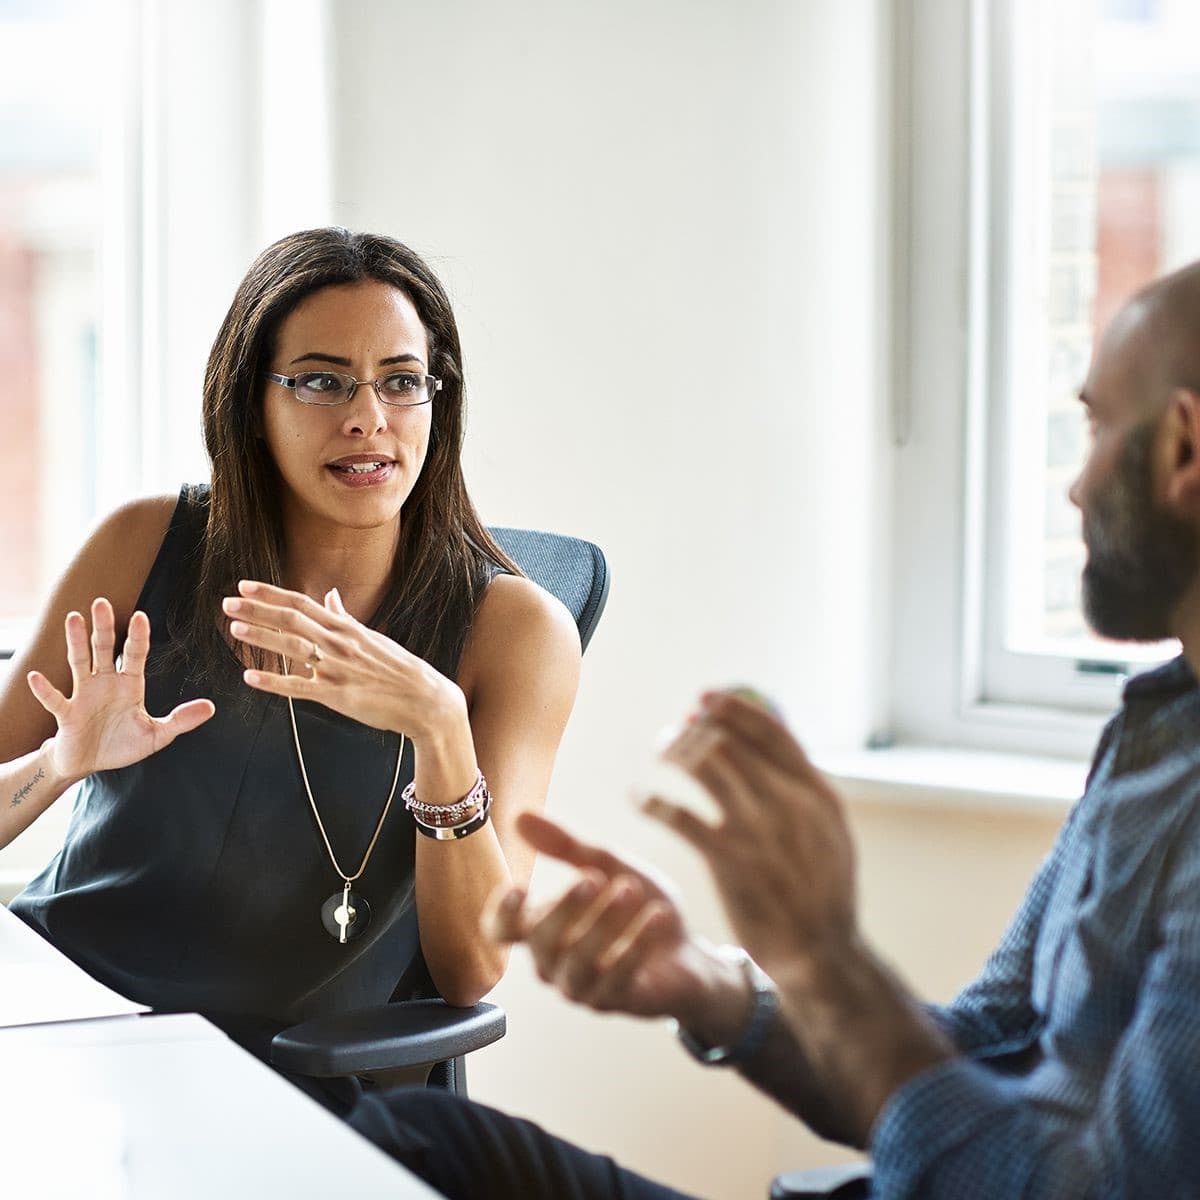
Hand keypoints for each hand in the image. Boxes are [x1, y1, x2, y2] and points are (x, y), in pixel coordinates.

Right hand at [27, 598, 214, 782]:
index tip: (141, 616)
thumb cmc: (121, 744)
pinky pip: (55, 699)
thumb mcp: (156, 735)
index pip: (135, 654)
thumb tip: (211, 708)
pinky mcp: (66, 714)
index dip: (138, 636)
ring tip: (73, 617)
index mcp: (129, 684)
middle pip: (104, 649)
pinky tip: (36, 676)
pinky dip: (45, 689)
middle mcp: (105, 682)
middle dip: (104, 627)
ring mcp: (83, 695)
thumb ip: (181, 721)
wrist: (89, 763)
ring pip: (79, 662)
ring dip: (76, 641)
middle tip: (103, 602)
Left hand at [222, 581, 461, 738]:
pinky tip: (250, 677)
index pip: (303, 603)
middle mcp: (339, 643)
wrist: (424, 699)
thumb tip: (331, 595)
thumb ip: (345, 617)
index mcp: (346, 628)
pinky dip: (274, 682)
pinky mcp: (338, 696)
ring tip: (235, 629)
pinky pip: (300, 687)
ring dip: (263, 637)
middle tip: (228, 603)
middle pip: (292, 620)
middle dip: (258, 610)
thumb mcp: (372, 637)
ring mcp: (338, 669)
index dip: (272, 593)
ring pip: (293, 648)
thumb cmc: (398, 668)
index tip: (245, 585)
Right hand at [484, 811, 728, 1023]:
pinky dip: (637, 944)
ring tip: (630, 890)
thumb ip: (566, 846)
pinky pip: (618, 978)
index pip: (502, 931)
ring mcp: (581, 987)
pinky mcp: (615, 1001)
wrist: (686, 951)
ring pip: (578, 962)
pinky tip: (658, 915)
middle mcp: (553, 962)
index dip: (502, 914)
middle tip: (594, 877)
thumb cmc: (637, 908)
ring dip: (602, 924)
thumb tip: (521, 816)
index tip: (520, 886)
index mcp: (543, 928)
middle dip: (565, 907)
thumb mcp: (607, 866)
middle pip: (540, 941)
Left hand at [643, 690, 856, 977]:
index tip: (706, 697)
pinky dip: (652, 799)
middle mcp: (790, 803)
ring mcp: (759, 830)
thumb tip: (772, 742)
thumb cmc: (821, 891)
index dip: (734, 709)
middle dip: (696, 728)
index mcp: (818, 792)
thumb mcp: (829, 832)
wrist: (821, 953)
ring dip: (673, 751)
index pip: (772, 731)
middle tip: (675, 730)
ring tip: (658, 751)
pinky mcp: (728, 859)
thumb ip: (804, 790)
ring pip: (703, 765)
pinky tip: (638, 797)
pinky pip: (678, 814)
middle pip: (731, 742)